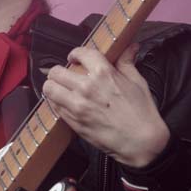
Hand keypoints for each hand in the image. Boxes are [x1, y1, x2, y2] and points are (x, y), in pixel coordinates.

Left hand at [42, 43, 169, 166]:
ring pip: (49, 88)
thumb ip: (127, 62)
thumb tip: (130, 47)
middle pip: (57, 71)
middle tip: (65, 75)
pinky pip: (54, 106)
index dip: (75, 54)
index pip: (80, 53)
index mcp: (103, 73)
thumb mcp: (137, 82)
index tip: (75, 58)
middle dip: (60, 71)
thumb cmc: (142, 112)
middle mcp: (86, 87)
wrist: (141, 142)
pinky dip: (56, 102)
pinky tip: (64, 103)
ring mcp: (77, 105)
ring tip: (60, 88)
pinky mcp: (73, 121)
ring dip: (53, 86)